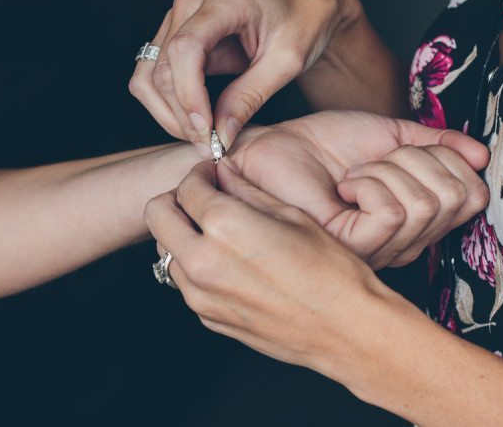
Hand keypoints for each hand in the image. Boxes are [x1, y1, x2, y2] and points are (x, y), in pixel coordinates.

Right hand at [129, 0, 358, 151]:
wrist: (301, 1)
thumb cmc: (302, 22)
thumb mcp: (286, 62)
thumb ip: (250, 97)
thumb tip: (220, 136)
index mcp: (223, 1)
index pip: (185, 49)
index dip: (189, 96)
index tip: (207, 132)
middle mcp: (190, 4)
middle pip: (162, 70)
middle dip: (182, 116)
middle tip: (211, 147)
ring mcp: (177, 19)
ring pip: (149, 77)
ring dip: (169, 115)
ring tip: (203, 139)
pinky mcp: (174, 36)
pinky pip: (153, 77)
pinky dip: (168, 106)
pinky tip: (197, 123)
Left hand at [144, 161, 385, 374]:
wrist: (345, 328)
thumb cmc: (329, 271)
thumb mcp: (290, 215)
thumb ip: (246, 191)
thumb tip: (223, 174)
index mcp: (224, 226)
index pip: (187, 187)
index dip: (200, 174)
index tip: (211, 175)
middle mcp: (203, 261)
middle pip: (157, 215)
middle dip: (175, 199)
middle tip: (202, 198)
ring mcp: (200, 294)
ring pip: (165, 250)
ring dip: (182, 234)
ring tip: (216, 232)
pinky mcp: (208, 317)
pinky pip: (184, 281)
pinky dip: (195, 265)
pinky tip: (228, 262)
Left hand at [227, 110, 489, 267]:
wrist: (270, 151)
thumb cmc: (320, 147)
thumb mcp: (389, 137)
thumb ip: (436, 143)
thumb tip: (482, 154)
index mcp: (418, 219)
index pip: (474, 195)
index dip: (447, 157)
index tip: (400, 151)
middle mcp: (406, 241)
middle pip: (458, 197)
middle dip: (417, 159)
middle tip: (373, 162)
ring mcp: (381, 249)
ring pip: (427, 202)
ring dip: (387, 169)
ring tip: (353, 175)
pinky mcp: (353, 247)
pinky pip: (393, 211)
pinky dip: (370, 183)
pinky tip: (343, 187)